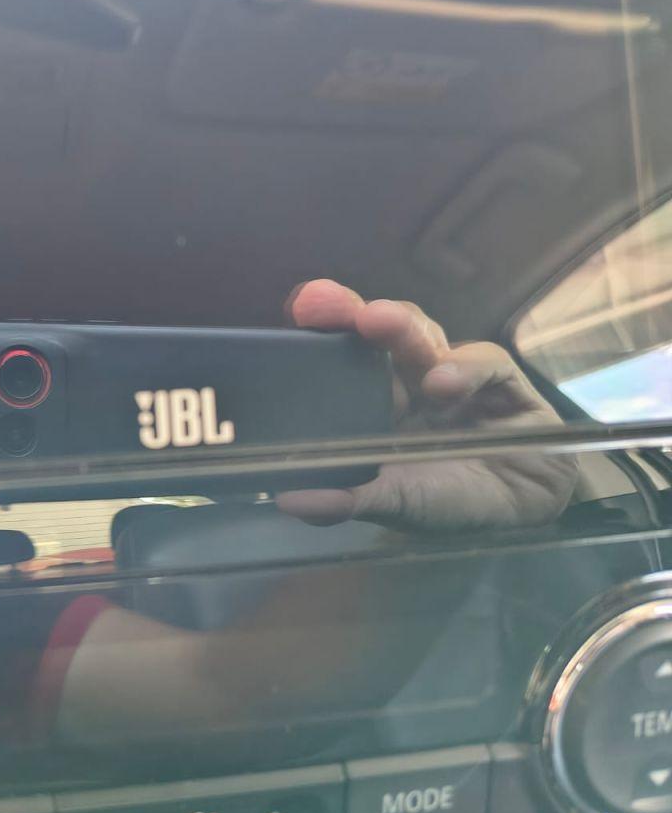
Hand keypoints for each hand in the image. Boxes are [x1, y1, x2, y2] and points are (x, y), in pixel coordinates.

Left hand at [276, 279, 577, 530]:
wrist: (523, 511)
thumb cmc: (448, 498)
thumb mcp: (395, 504)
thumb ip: (347, 500)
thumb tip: (289, 499)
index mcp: (374, 400)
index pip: (339, 353)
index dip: (318, 329)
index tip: (295, 313)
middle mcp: (408, 378)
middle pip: (374, 330)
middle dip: (347, 310)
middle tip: (320, 302)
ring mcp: (453, 374)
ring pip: (422, 335)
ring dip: (399, 326)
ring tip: (378, 321)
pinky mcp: (503, 382)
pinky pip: (485, 361)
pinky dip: (465, 368)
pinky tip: (444, 384)